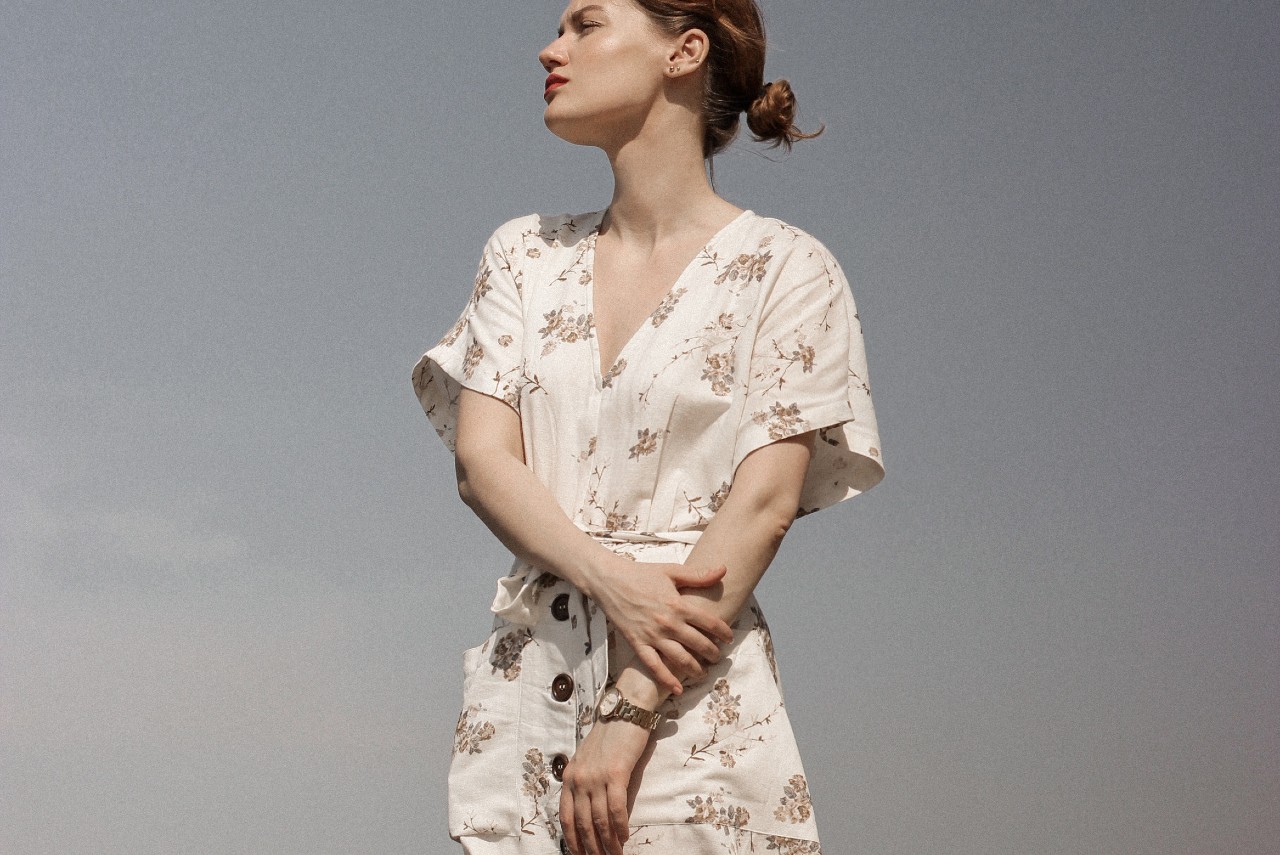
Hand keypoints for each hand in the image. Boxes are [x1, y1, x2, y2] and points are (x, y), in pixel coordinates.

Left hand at [560, 718, 649, 854]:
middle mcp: (579, 779)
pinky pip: (616, 808)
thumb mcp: (588, 760)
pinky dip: (620, 826)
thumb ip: (585, 783)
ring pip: (599, 820)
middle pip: (582, 823)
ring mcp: (596, 777)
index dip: (572, 840)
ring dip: (608, 843)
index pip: (565, 817)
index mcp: (569, 776)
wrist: (624, 711)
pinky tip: (625, 836)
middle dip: (591, 848)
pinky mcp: (616, 773)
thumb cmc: (609, 736)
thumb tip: (591, 813)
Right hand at [587, 559, 734, 694]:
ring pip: (680, 659)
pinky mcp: (637, 644)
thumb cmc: (641, 574)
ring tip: (704, 673)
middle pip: (698, 643)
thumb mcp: (671, 571)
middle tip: (719, 658)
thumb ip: (698, 575)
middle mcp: (668, 623)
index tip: (729, 638)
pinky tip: (677, 689)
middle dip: (713, 653)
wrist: (609, 581)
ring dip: (695, 669)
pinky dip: (666, 679)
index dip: (723, 632)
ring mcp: (652, 635)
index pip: (709, 622)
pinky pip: (654, 666)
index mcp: (678, 604)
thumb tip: (723, 569)